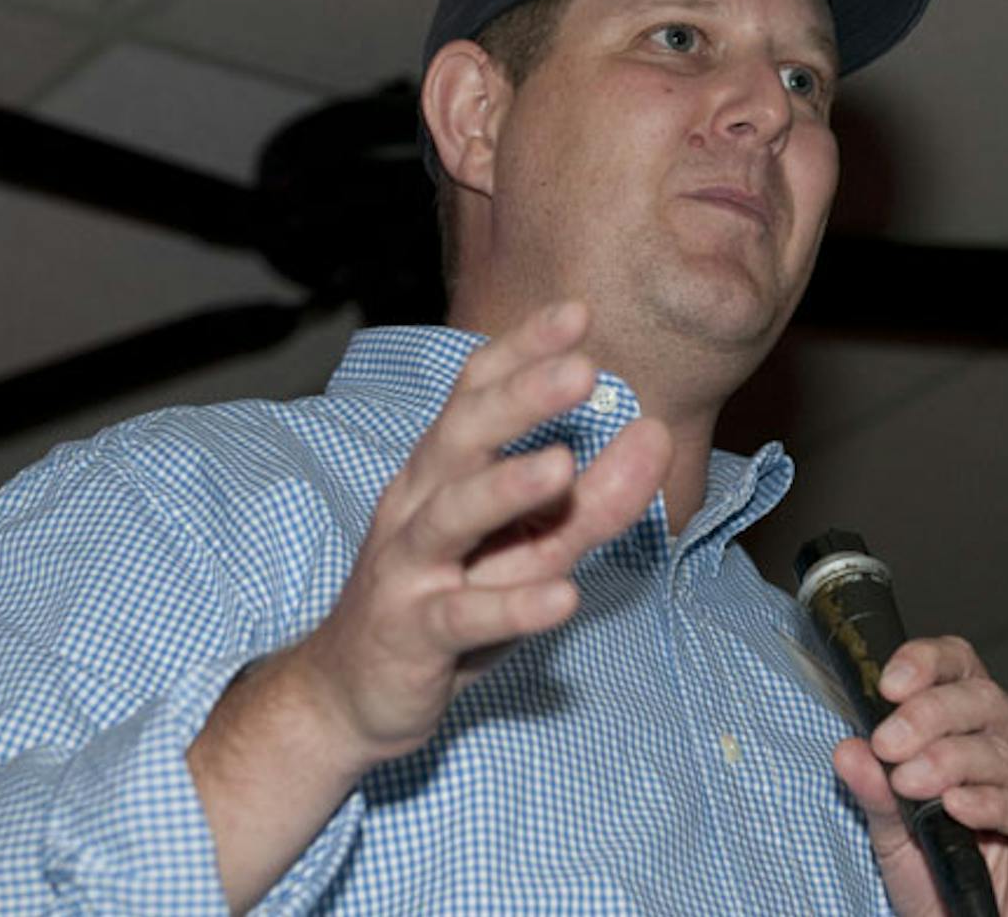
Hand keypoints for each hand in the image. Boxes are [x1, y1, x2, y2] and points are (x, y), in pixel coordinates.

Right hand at [292, 300, 671, 765]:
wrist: (353, 694)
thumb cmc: (446, 603)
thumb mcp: (527, 550)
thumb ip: (592, 500)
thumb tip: (655, 434)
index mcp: (440, 472)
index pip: (475, 394)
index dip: (522, 352)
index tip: (578, 314)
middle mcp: (417, 505)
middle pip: (461, 438)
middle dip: (519, 400)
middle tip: (582, 368)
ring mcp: (407, 568)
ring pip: (450, 518)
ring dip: (505, 489)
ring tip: (561, 466)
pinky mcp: (410, 633)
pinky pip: (459, 616)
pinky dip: (510, 607)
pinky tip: (561, 596)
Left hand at [834, 636, 1007, 916]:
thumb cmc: (940, 876)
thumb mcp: (892, 831)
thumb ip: (874, 790)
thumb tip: (848, 750)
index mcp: (978, 722)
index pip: (959, 665)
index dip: (927, 663)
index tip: (889, 684)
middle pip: (982, 699)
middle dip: (928, 716)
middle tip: (888, 744)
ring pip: (1006, 751)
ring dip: (952, 761)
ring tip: (910, 782)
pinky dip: (994, 803)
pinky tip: (959, 806)